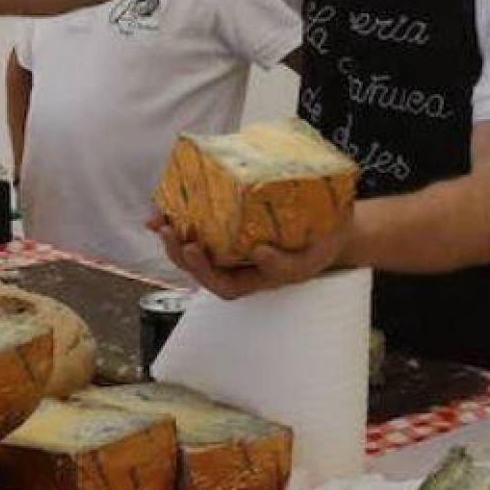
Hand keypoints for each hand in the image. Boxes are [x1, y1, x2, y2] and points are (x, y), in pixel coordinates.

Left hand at [147, 210, 352, 298]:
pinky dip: (178, 214)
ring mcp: (229, 244)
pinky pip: (198, 222)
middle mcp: (236, 264)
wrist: (330, 223)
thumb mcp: (310, 260)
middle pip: (200, 268)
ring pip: (192, 247)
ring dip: (172, 236)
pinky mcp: (225, 221)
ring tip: (159, 220)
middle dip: (179, 253)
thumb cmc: (318, 246)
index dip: (204, 272)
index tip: (195, 249)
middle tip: (171, 232)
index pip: (224, 286)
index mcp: (254, 278)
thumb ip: (287, 265)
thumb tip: (259, 254)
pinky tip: (164, 203)